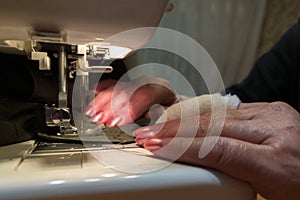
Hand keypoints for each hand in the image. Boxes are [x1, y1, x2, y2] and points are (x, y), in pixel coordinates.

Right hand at [84, 76, 176, 125]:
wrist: (176, 105)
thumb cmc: (176, 114)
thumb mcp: (175, 120)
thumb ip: (163, 124)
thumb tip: (149, 128)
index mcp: (162, 90)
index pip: (145, 95)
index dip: (129, 108)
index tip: (117, 121)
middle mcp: (149, 83)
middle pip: (128, 90)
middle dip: (111, 106)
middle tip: (99, 119)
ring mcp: (138, 83)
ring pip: (118, 87)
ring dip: (103, 100)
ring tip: (91, 112)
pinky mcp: (130, 85)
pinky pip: (115, 84)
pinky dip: (104, 88)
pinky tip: (95, 89)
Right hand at [134, 102, 299, 199]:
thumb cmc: (299, 187)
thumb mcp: (266, 196)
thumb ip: (229, 178)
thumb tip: (194, 171)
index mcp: (278, 162)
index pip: (218, 149)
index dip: (183, 147)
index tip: (157, 147)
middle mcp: (276, 130)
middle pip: (212, 126)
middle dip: (174, 130)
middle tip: (148, 134)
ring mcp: (273, 114)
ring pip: (216, 113)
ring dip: (184, 120)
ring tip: (159, 127)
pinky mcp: (269, 107)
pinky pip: (228, 110)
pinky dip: (202, 115)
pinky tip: (183, 118)